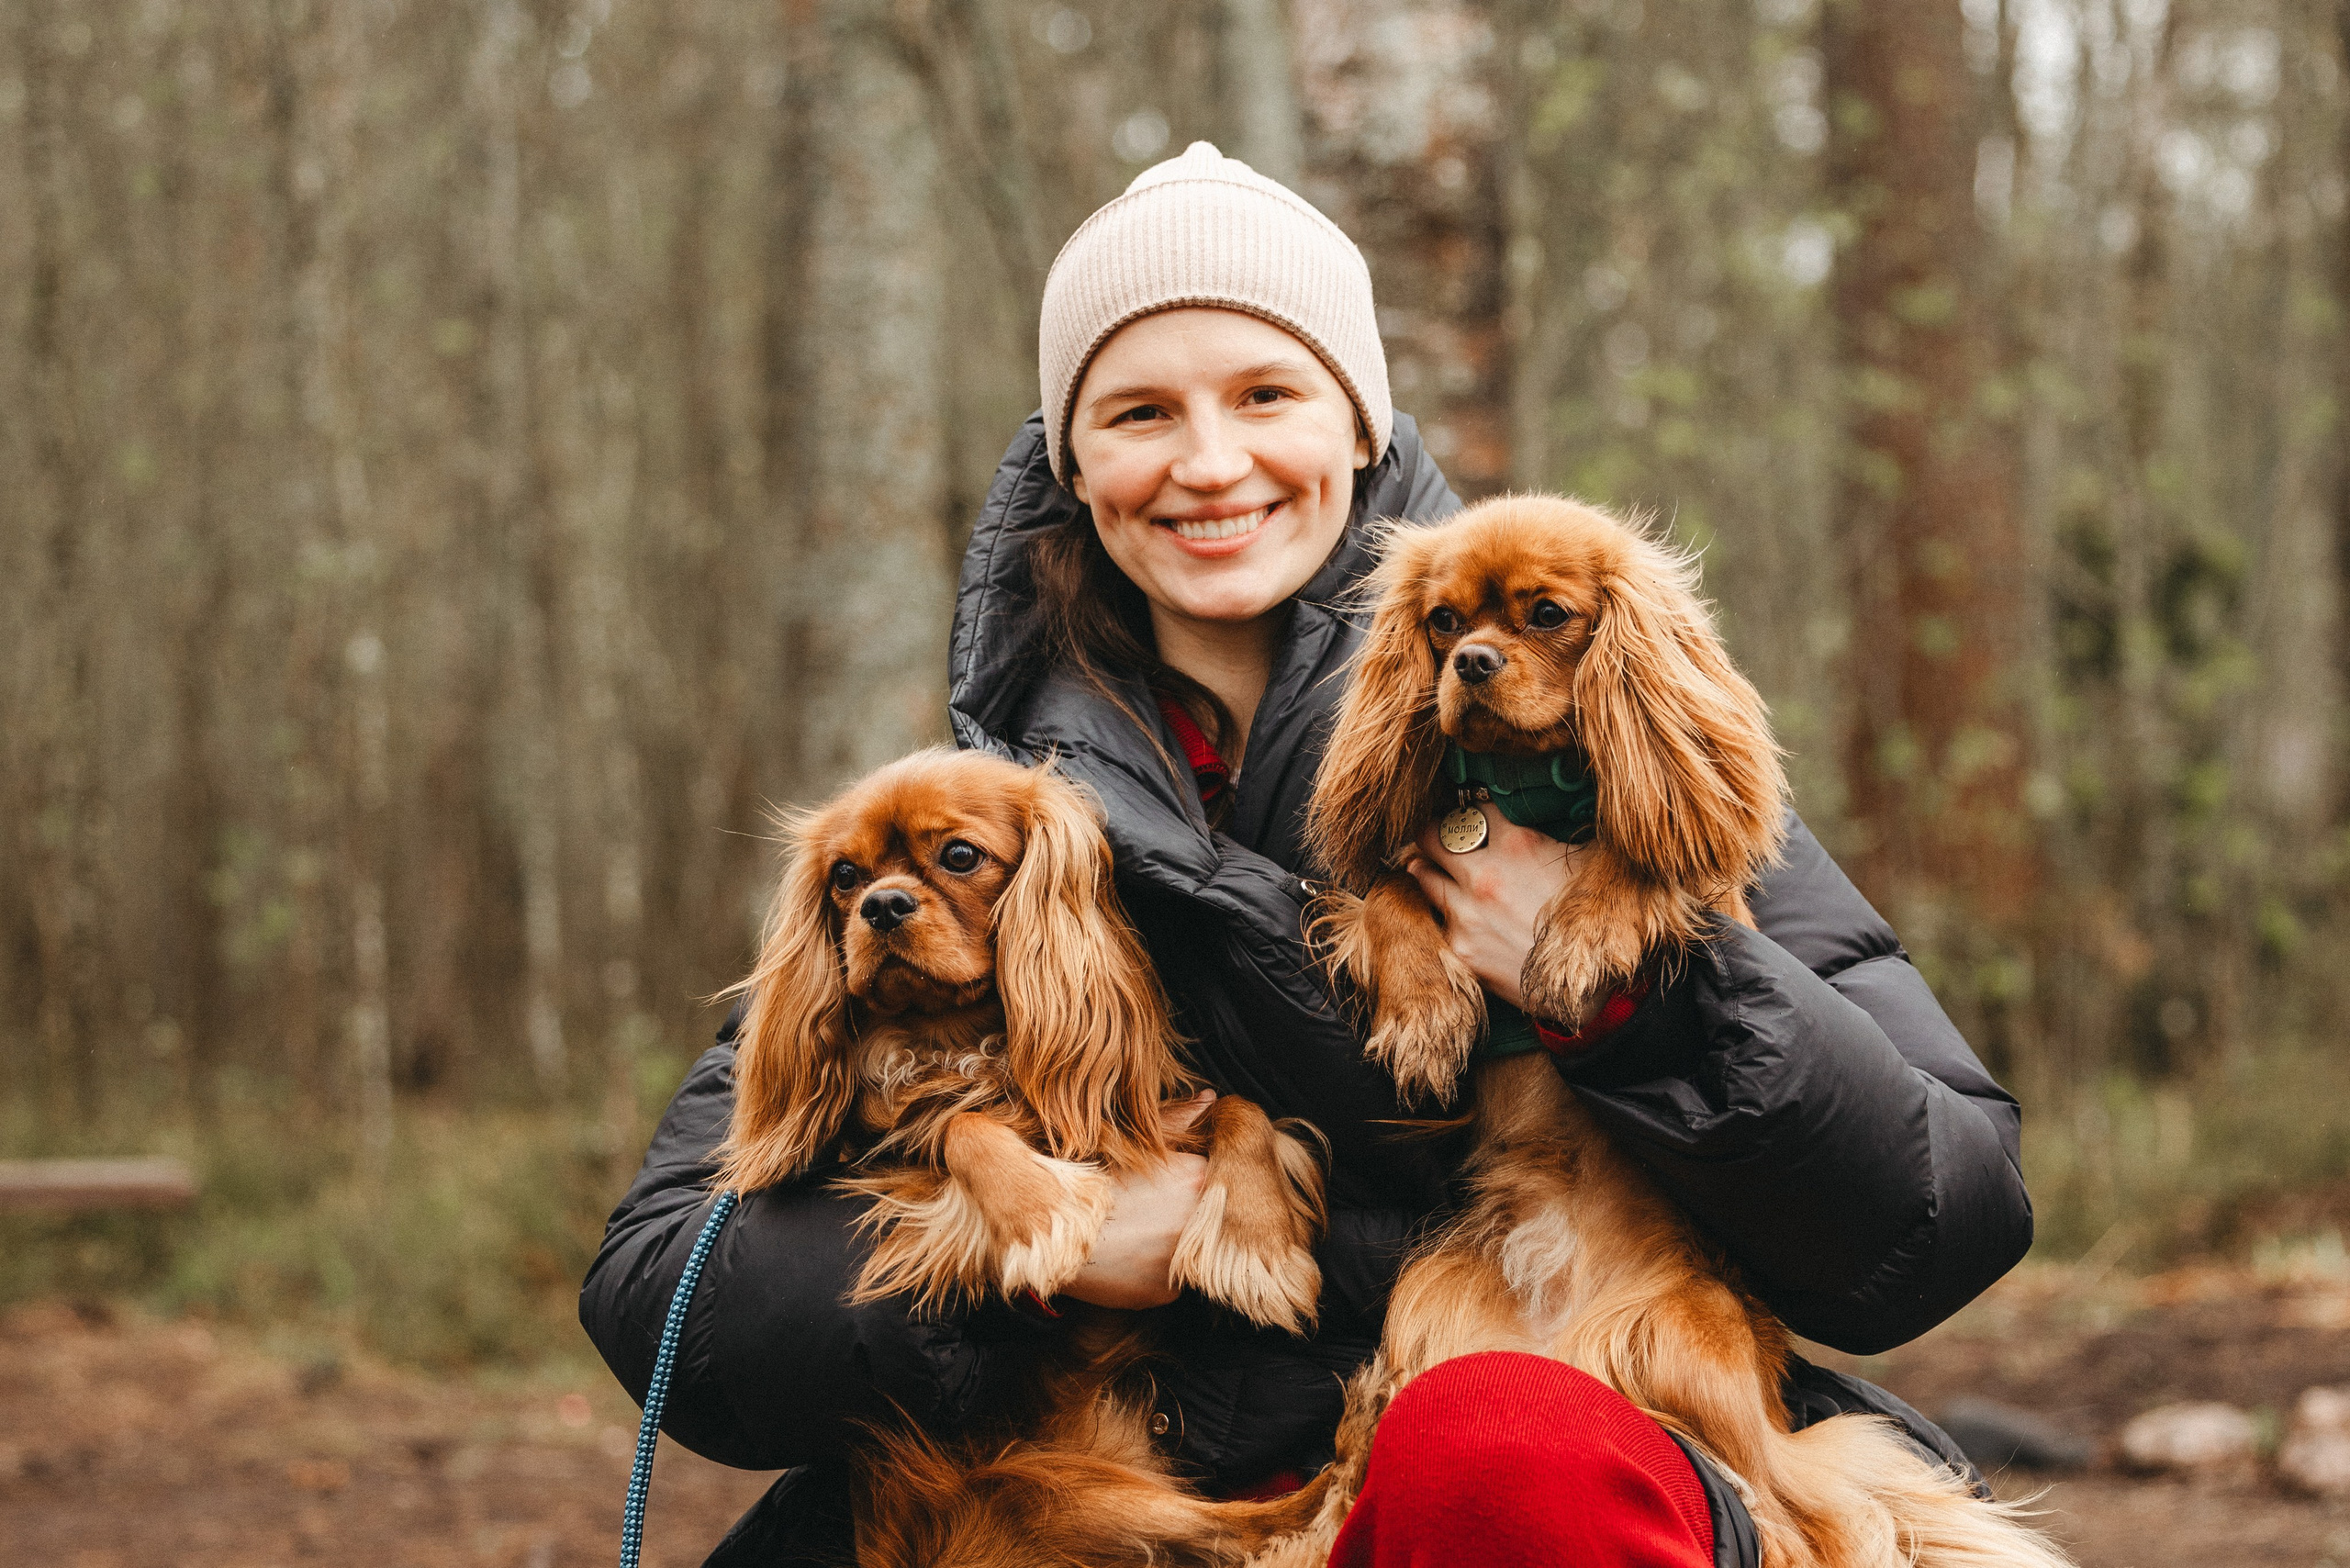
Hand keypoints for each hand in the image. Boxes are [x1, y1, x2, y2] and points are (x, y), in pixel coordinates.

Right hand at [1060, 1091, 1215, 1309]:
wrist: (1047, 1227)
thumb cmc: (1086, 1177)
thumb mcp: (1131, 1139)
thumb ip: (1178, 1119)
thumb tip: (1210, 1098)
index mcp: (1197, 1178)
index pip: (1216, 1175)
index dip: (1195, 1177)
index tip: (1174, 1180)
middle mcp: (1200, 1221)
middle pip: (1208, 1213)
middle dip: (1189, 1210)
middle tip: (1151, 1207)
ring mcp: (1184, 1260)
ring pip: (1190, 1247)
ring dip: (1172, 1240)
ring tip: (1137, 1230)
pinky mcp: (1167, 1291)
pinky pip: (1170, 1276)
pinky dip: (1153, 1267)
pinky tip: (1128, 1255)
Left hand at [1407, 807, 1582, 1010]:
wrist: (1592, 984)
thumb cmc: (1598, 919)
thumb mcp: (1592, 861)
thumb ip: (1563, 835)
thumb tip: (1572, 813)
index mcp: (1516, 845)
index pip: (1475, 809)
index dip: (1473, 808)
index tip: (1472, 814)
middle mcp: (1482, 875)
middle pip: (1433, 836)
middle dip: (1434, 832)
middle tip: (1435, 833)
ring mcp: (1465, 914)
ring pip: (1423, 876)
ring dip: (1425, 867)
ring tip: (1422, 863)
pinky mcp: (1459, 949)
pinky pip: (1435, 920)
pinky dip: (1438, 912)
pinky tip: (1442, 910)